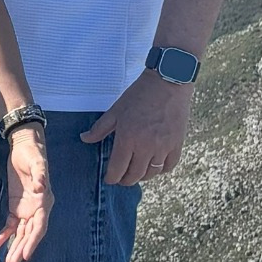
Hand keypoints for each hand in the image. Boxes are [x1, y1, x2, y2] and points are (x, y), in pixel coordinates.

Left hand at [0, 129, 50, 261]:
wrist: (24, 147)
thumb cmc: (33, 154)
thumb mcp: (37, 162)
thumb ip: (40, 174)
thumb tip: (41, 187)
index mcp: (45, 202)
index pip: (39, 226)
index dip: (33, 241)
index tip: (26, 254)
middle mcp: (37, 209)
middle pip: (30, 234)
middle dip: (22, 249)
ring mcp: (26, 209)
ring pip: (21, 233)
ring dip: (14, 247)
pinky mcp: (16, 207)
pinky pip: (10, 225)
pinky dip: (4, 235)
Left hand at [83, 67, 190, 185]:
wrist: (168, 82)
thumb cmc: (140, 94)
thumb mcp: (116, 110)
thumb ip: (100, 128)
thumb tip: (84, 138)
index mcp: (128, 138)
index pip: (117, 169)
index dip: (112, 178)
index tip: (110, 179)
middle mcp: (145, 147)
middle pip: (134, 176)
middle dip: (125, 180)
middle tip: (122, 178)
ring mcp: (163, 147)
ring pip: (151, 174)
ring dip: (142, 176)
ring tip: (137, 172)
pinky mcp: (177, 144)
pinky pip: (169, 166)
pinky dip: (161, 170)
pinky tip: (155, 165)